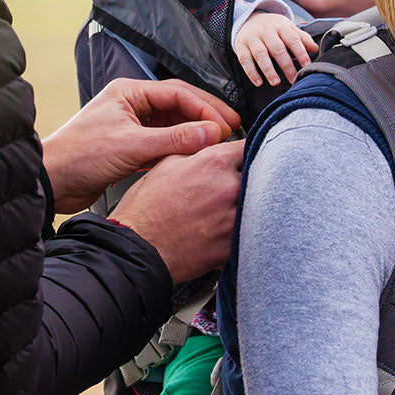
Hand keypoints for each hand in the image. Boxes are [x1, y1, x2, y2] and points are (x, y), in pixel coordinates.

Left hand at [42, 78, 240, 213]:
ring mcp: (130, 126)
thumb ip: (175, 140)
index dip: (205, 107)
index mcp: (129, 92)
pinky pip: (162, 143)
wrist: (51, 182)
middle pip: (178, 105)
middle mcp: (131, 104)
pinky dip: (179, 149)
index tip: (226, 124)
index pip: (177, 93)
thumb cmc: (81, 157)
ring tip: (218, 143)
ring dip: (194, 133)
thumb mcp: (132, 146)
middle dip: (205, 116)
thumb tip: (213, 133)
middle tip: (232, 128)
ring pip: (172, 125)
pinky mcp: (129, 148)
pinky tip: (195, 157)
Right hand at [110, 139, 244, 281]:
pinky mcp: (233, 245)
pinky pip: (248, 231)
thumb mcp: (167, 163)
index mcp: (214, 163)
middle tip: (229, 186)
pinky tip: (218, 229)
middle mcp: (229, 188)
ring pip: (255, 204)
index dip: (245, 152)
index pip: (248, 146)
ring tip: (220, 210)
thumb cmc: (145, 209)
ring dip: (244, 204)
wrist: (137, 248)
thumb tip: (212, 146)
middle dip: (246, 178)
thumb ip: (198, 151)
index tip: (242, 157)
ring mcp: (234, 218)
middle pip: (257, 175)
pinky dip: (239, 228)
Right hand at [234, 12, 318, 86]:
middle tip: (293, 79)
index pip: (292, 39)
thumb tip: (316, 49)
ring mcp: (252, 38)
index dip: (301, 52)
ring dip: (268, 70)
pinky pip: (245, 60)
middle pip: (277, 49)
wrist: (249, 19)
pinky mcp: (241, 46)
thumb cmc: (273, 28)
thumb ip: (302, 38)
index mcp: (281, 26)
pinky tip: (259, 82)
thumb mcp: (288, 28)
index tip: (307, 65)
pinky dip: (251, 72)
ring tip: (275, 82)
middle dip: (286, 65)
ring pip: (260, 55)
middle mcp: (266, 31)